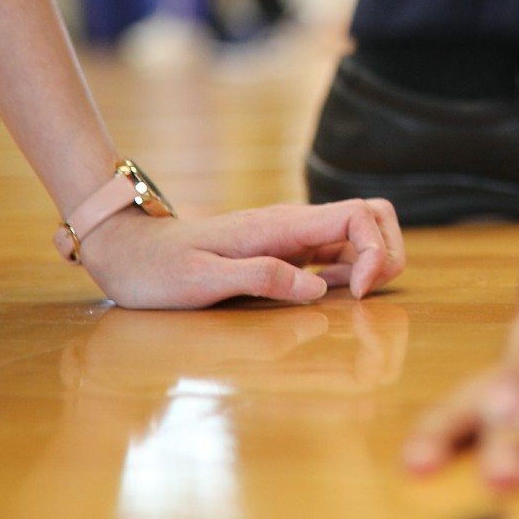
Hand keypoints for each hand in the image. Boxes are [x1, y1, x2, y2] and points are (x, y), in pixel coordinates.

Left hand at [74, 197, 402, 309]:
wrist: (129, 251)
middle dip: (388, 252)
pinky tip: (333, 298)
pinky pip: (339, 252)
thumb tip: (318, 290)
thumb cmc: (159, 269)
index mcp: (281, 225)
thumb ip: (261, 277)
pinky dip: (353, 273)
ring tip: (355, 303)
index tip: (361, 293)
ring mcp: (293, 236)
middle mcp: (295, 225)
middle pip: (373, 216)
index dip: (377, 251)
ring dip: (374, 264)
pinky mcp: (287, 251)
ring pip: (360, 234)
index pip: (359, 214)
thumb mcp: (202, 279)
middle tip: (370, 295)